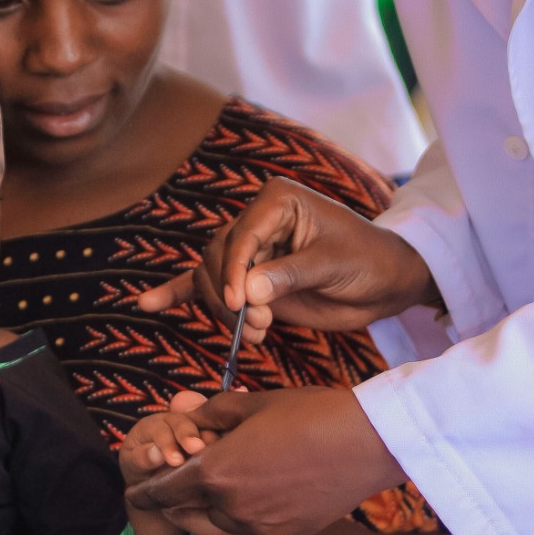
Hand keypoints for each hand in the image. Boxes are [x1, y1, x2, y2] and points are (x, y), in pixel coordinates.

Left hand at [124, 385, 404, 534]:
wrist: (365, 443)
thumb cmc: (310, 414)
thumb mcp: (252, 404)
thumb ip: (211, 414)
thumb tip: (187, 417)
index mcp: (215, 472)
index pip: (163, 490)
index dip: (144, 491)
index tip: (135, 491)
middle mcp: (231, 508)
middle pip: (184, 515)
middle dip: (175, 501)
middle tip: (176, 487)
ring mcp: (259, 528)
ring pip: (215, 529)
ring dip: (207, 514)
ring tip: (215, 493)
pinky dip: (239, 523)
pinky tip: (251, 502)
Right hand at [138, 180, 439, 346]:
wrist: (385, 281)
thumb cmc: (368, 261)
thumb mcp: (334, 265)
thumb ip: (290, 276)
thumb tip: (248, 293)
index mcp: (277, 202)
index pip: (240, 237)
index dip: (234, 273)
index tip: (240, 307)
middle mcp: (257, 221)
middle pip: (217, 258)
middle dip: (229, 297)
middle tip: (257, 326)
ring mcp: (251, 250)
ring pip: (212, 277)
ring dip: (223, 310)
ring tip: (253, 333)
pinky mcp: (248, 278)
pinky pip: (207, 283)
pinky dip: (180, 293)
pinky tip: (149, 303)